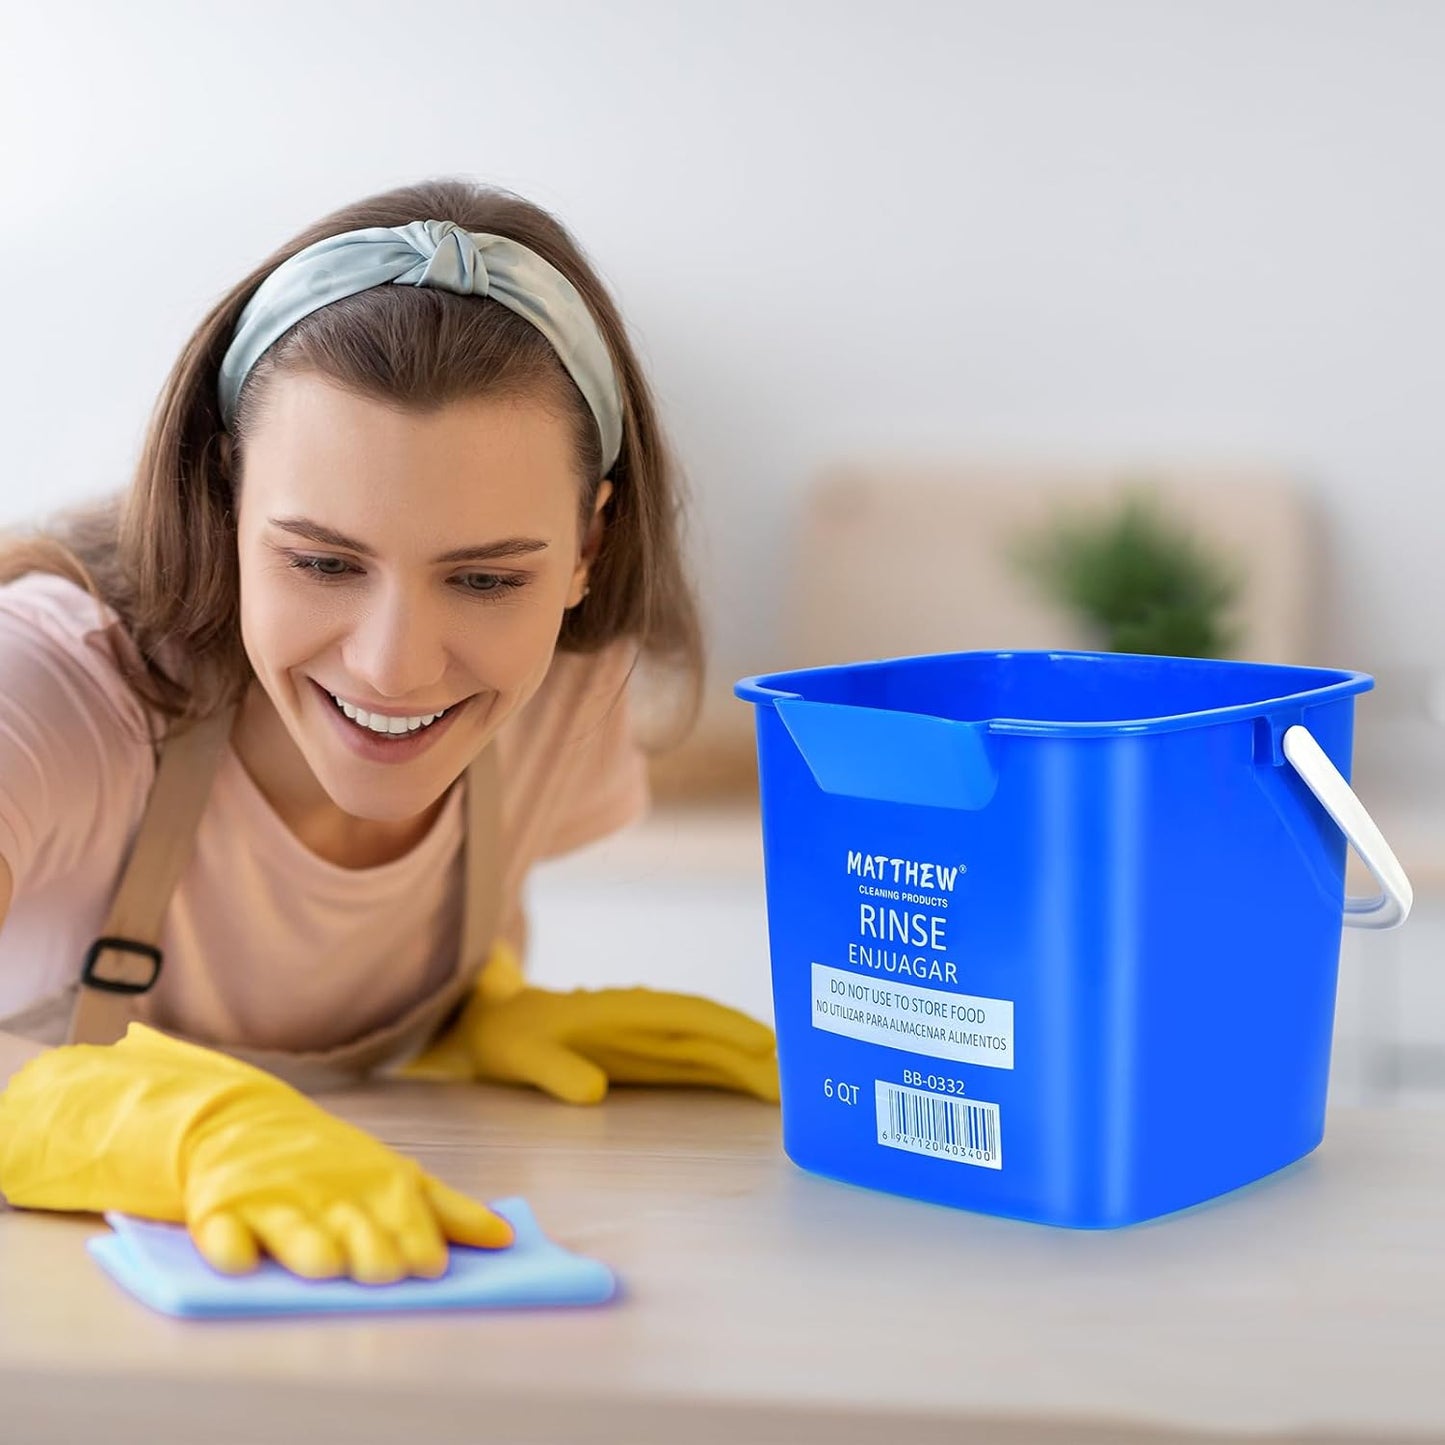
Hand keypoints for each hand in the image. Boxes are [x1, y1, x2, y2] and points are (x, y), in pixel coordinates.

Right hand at [0, 1023, 511, 1281]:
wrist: (240, 1119)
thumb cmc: (332, 1163)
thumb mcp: (392, 1176)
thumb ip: (447, 1210)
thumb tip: (506, 1238)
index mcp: (371, 1182)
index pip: (402, 1212)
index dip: (416, 1240)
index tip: (430, 1267)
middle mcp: (325, 1192)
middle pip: (351, 1226)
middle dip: (368, 1247)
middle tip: (383, 1272)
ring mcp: (271, 1201)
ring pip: (292, 1230)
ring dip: (307, 1246)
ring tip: (325, 1265)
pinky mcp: (219, 1211)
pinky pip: (221, 1232)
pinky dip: (228, 1245)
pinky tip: (238, 1259)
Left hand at [401, 942, 779, 1104]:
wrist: (497, 1027)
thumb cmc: (509, 1037)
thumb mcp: (519, 1054)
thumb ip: (553, 1070)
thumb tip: (593, 1091)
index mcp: (622, 1009)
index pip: (684, 1014)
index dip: (727, 1026)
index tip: (767, 1043)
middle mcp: (647, 1021)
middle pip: (712, 1033)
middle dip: (756, 1052)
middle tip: (803, 1080)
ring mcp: (653, 1040)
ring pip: (714, 1049)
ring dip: (752, 1066)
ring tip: (794, 1092)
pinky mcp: (653, 1059)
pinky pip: (701, 1065)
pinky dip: (733, 1075)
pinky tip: (761, 1089)